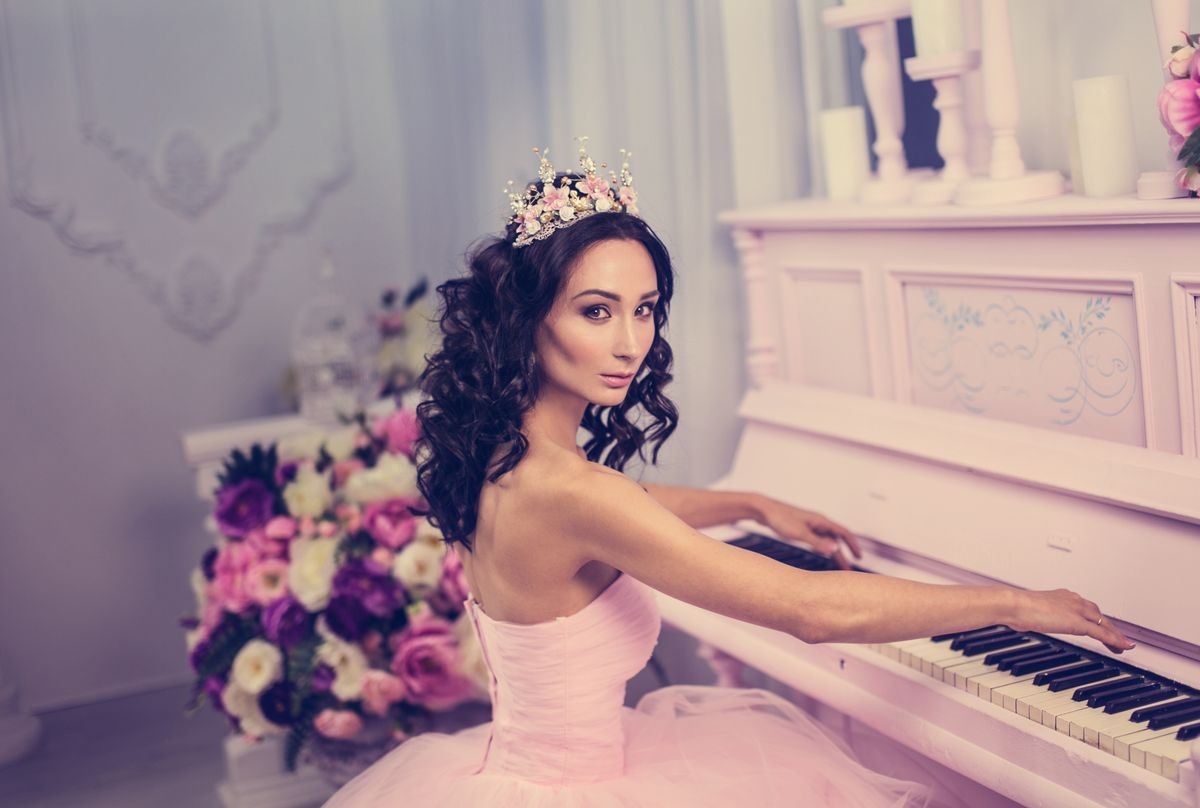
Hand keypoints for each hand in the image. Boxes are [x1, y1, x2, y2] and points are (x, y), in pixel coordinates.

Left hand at [756, 497, 862, 569]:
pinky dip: (823, 548)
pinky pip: (817, 540)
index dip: (853, 544)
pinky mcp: (800, 528)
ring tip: (838, 566)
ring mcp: (809, 525)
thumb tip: (835, 549)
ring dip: (833, 552)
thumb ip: (817, 542)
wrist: (762, 510)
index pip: (843, 532)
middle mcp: (817, 522)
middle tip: (849, 568)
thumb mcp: (799, 533)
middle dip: (844, 553)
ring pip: (826, 540)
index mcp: (820, 521)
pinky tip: (822, 554)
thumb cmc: (779, 518)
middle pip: (836, 538)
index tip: (859, 557)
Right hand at [1010, 588, 1134, 654]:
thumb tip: (1023, 621)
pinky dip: (1115, 640)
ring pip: (1103, 623)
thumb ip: (1032, 615)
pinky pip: (1101, 633)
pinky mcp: (1078, 623)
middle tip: (1117, 637)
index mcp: (1061, 596)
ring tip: (1123, 645)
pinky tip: (1124, 647)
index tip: (1098, 624)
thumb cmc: (1014, 607)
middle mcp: (1073, 600)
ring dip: (1115, 635)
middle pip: (1098, 614)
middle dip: (1109, 626)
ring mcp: (1077, 610)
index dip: (1095, 617)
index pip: (1085, 607)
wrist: (1014, 605)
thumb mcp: (1026, 611)